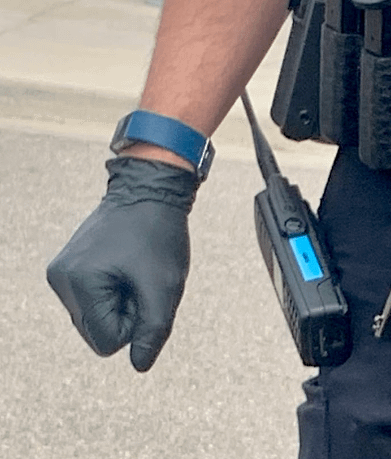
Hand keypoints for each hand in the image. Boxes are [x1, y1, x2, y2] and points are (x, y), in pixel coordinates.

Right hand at [47, 156, 198, 371]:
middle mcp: (60, 279)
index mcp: (78, 283)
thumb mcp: (165, 285)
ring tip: (135, 268)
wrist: (151, 189)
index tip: (147, 287)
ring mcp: (62, 272)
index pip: (107, 342)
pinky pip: (95, 299)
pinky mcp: (69, 266)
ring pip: (96, 318)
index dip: (137, 323)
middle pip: (98, 333)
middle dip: (128, 313)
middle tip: (143, 277)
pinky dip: (116, 289)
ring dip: (123, 301)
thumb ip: (153, 330)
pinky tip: (127, 263)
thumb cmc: (159, 234)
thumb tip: (140, 366)